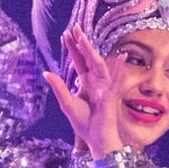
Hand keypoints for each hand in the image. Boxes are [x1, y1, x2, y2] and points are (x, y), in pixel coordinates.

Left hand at [43, 25, 123, 158]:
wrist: (96, 139)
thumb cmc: (85, 123)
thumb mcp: (67, 103)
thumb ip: (59, 87)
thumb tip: (46, 72)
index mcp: (86, 82)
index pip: (79, 61)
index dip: (73, 48)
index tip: (66, 34)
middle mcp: (96, 81)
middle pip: (89, 58)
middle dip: (82, 43)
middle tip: (74, 27)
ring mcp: (105, 87)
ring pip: (98, 64)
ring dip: (91, 50)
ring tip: (83, 38)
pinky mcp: (110, 95)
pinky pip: (115, 80)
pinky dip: (119, 69)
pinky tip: (121, 58)